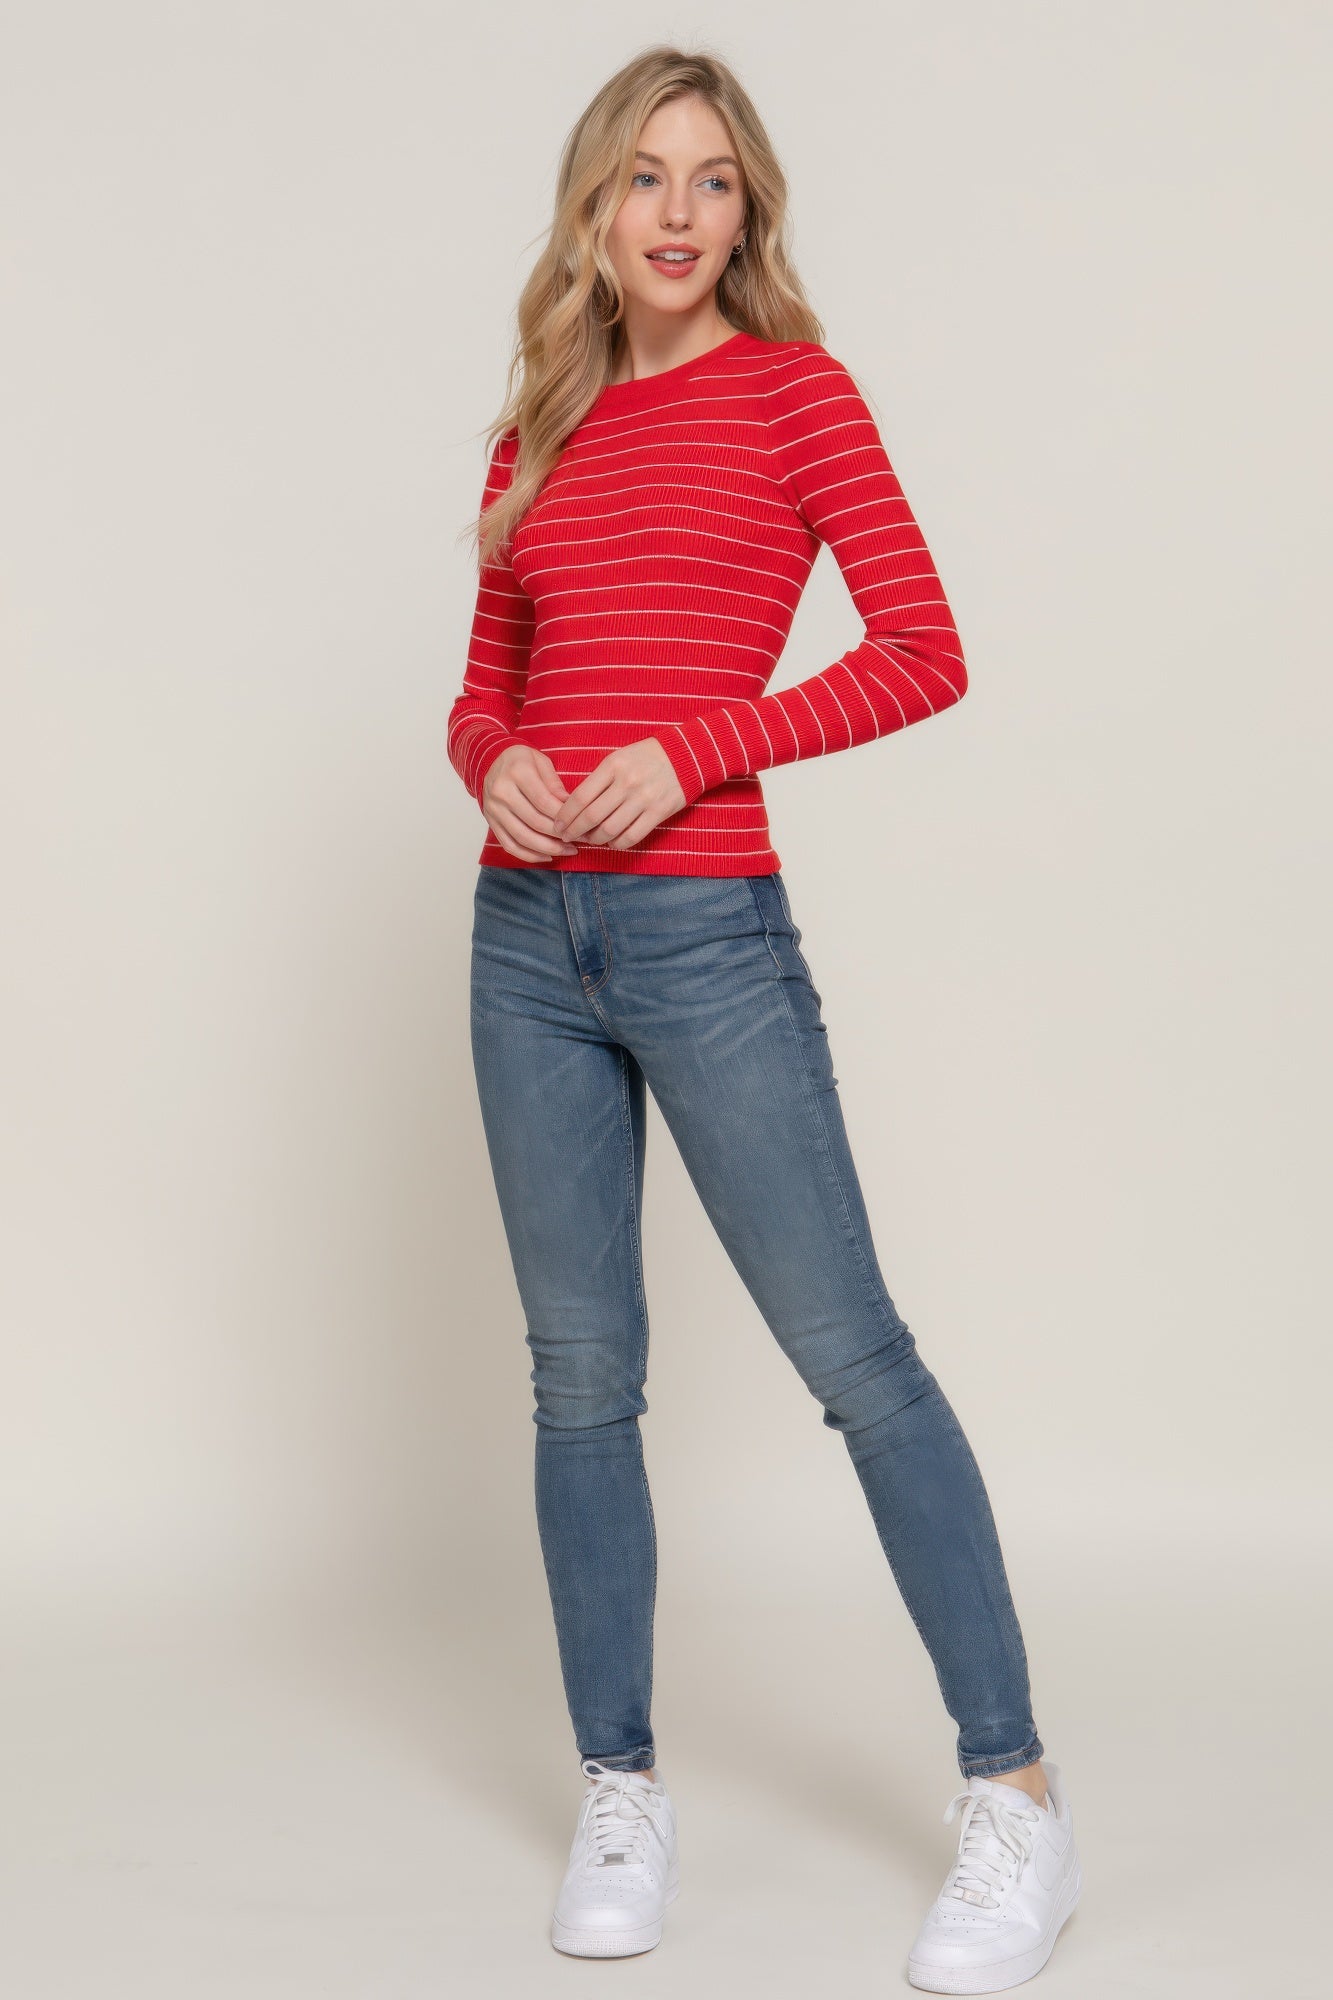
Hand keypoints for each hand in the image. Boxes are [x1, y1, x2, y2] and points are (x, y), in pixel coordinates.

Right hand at [481, 744, 580, 863]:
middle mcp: (502, 792)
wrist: (491, 762)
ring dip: (548, 848)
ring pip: (523, 837)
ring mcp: (494, 810)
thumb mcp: (541, 762)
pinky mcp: (491, 822)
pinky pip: (510, 845)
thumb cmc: (521, 761)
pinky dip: (529, 855)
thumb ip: (555, 784)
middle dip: (560, 835)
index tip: (581, 823)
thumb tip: (570, 805)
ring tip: (567, 850)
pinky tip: (547, 856)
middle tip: (579, 840)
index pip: (544, 801)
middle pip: (535, 821)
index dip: (564, 816)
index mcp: (517, 772)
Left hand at [550, 737, 687, 849]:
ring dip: (594, 840)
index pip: (580, 797)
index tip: (558, 825)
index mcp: (613, 766)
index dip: (565, 815)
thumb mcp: (618, 758)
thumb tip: (575, 806)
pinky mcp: (658, 813)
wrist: (687, 756)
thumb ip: (598, 779)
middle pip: (591, 816)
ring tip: (588, 840)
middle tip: (566, 837)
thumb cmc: (646, 757)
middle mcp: (627, 783)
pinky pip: (631, 837)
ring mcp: (644, 799)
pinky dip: (617, 844)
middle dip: (574, 831)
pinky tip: (611, 842)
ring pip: (609, 830)